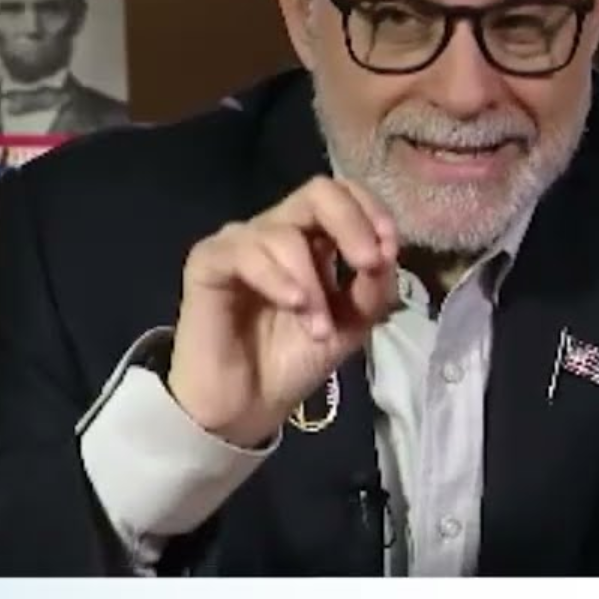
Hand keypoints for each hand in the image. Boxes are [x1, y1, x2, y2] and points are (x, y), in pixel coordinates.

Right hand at [167, 176, 400, 447]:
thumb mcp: (350, 326)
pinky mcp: (208, 261)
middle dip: (351, 223)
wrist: (245, 406)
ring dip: (313, 282)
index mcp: (314, 239)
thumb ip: (372, 289)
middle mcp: (278, 231)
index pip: (345, 195)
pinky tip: (294, 305)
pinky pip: (246, 252)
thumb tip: (387, 253)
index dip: (372, 211)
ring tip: (319, 330)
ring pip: (286, 233)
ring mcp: (242, 242)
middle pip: (318, 192)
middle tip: (369, 263)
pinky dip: (278, 278)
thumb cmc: (294, 360)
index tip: (390, 248)